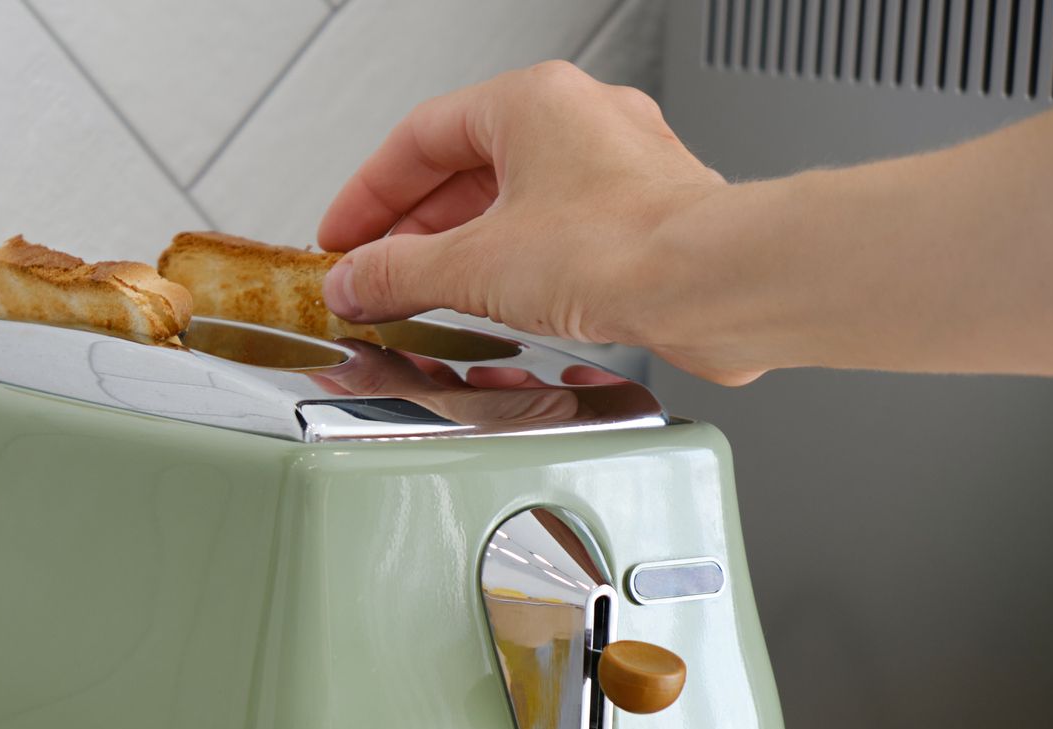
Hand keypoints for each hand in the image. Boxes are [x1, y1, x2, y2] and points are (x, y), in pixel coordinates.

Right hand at [317, 61, 756, 383]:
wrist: (712, 284)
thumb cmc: (622, 247)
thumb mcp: (472, 266)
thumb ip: (396, 274)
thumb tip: (355, 282)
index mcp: (532, 102)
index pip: (418, 138)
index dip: (366, 194)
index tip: (340, 237)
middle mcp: (580, 121)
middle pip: (465, 168)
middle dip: (410, 228)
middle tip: (374, 272)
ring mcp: (617, 168)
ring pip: (512, 200)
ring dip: (459, 247)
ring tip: (424, 294)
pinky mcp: (641, 218)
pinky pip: (555, 231)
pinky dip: (512, 262)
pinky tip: (496, 302)